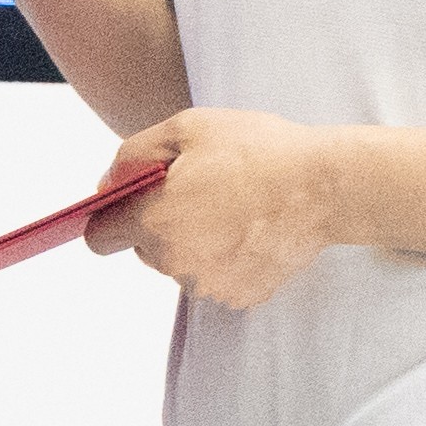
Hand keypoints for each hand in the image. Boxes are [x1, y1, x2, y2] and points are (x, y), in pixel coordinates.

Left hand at [82, 110, 337, 309]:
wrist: (325, 185)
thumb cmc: (258, 151)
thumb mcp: (186, 128)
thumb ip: (132, 156)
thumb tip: (107, 184)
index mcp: (155, 221)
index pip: (100, 237)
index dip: (110, 216)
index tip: (129, 202)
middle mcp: (176, 263)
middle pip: (144, 248)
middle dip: (160, 221)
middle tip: (200, 188)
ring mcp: (210, 285)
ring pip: (182, 263)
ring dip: (196, 240)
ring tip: (234, 205)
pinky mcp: (242, 296)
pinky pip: (217, 276)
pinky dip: (227, 256)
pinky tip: (252, 227)